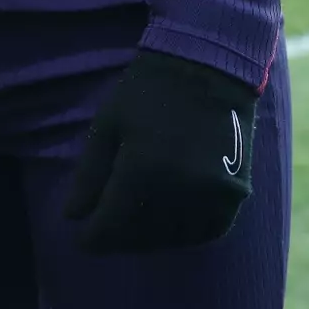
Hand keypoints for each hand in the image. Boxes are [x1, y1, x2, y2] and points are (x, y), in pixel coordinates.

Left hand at [64, 49, 257, 252]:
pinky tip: (168, 227)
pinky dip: (185, 235)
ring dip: (149, 240)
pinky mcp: (236, 193)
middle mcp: (180, 190)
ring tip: (132, 231)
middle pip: (141, 236)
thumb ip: (89, 175)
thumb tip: (72, 218)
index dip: (92, 237)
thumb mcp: (107, 126)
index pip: (111, 225)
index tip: (81, 240)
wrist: (207, 68)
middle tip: (104, 235)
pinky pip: (208, 231)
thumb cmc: (147, 92)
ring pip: (174, 238)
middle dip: (118, 239)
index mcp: (143, 171)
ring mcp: (212, 194)